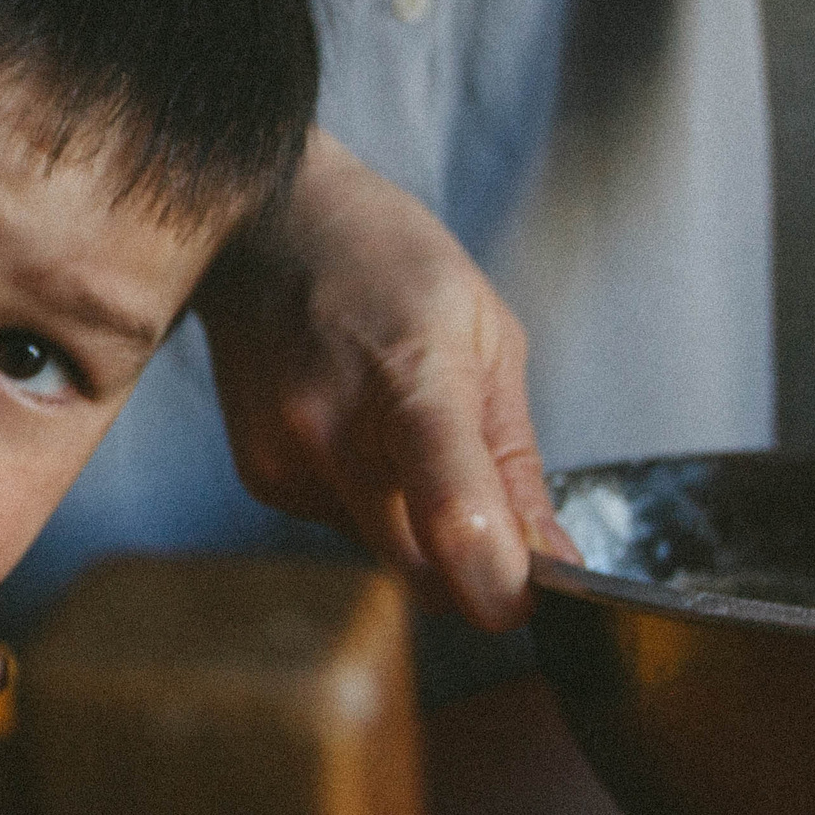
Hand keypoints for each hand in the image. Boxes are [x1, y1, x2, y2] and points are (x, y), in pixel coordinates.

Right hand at [199, 131, 573, 631]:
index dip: (503, 586)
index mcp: (411, 380)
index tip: (534, 593)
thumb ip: (516, 460)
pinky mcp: (260, 476)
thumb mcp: (486, 332)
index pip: (455, 518)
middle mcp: (335, 431)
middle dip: (473, 572)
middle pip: (425, 574)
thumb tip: (554, 562)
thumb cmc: (384, 257)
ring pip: (385, 556)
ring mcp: (287, 458)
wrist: (261, 220)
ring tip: (404, 430)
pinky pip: (342, 527)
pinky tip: (359, 429)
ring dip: (417, 529)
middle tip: (494, 515)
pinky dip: (369, 502)